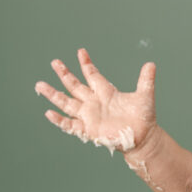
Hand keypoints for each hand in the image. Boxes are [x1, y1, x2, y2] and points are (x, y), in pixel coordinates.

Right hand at [35, 48, 155, 151]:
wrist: (143, 139)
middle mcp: (94, 103)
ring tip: (40, 85)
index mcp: (105, 92)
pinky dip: (59, 120)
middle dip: (64, 74)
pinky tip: (49, 113)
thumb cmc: (144, 118)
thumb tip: (151, 64)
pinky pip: (70, 125)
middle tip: (54, 61)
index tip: (81, 52)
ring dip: (54, 94)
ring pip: (67, 103)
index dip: (86, 64)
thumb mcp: (145, 96)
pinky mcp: (88, 130)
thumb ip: (146, 80)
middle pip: (75, 86)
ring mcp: (89, 116)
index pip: (92, 75)